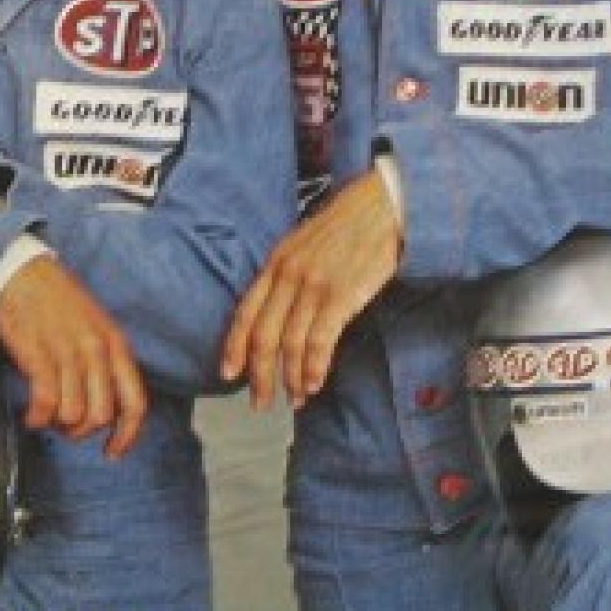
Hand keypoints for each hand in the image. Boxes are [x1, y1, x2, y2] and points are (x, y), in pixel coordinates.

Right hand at [0, 257, 147, 457]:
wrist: (23, 273)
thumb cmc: (58, 301)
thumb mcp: (97, 328)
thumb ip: (107, 362)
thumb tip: (108, 404)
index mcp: (115, 344)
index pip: (135, 402)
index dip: (128, 435)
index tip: (114, 451)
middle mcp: (96, 350)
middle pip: (101, 415)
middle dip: (81, 431)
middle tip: (66, 427)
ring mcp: (68, 352)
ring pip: (73, 414)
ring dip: (57, 424)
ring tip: (47, 416)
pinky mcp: (39, 354)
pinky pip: (45, 402)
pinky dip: (37, 417)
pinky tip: (32, 415)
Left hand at [221, 171, 402, 409]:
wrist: (382, 206)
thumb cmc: (348, 226)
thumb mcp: (304, 244)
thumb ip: (287, 273)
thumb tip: (278, 311)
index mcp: (276, 262)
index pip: (245, 312)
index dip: (234, 347)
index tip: (228, 374)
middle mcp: (289, 275)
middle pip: (263, 336)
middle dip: (260, 376)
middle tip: (260, 403)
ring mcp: (314, 286)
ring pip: (291, 344)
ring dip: (291, 379)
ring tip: (295, 399)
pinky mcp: (341, 295)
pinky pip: (320, 342)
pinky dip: (314, 369)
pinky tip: (314, 384)